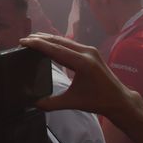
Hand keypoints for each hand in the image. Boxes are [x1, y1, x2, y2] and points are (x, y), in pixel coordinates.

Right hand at [20, 33, 137, 121]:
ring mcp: (90, 50)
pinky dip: (57, 43)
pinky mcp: (91, 52)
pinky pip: (70, 44)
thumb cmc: (97, 101)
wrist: (118, 99)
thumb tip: (33, 103)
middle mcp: (86, 52)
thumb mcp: (72, 102)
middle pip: (59, 41)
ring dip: (48, 39)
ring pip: (65, 41)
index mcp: (82, 63)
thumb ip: (51, 103)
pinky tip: (49, 44)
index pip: (56, 50)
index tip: (24, 41)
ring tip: (32, 39)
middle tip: (24, 39)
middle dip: (40, 39)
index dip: (38, 44)